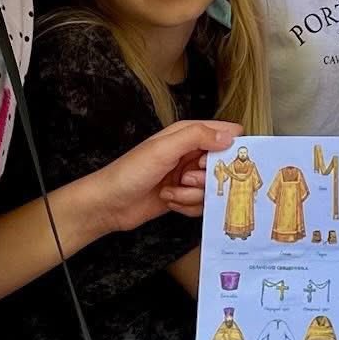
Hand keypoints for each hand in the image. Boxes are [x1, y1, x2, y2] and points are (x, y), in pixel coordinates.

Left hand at [94, 119, 237, 229]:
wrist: (108, 204)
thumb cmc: (130, 172)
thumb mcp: (163, 149)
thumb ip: (197, 136)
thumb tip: (230, 136)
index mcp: (186, 134)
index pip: (224, 134)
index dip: (228, 149)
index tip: (217, 161)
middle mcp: (189, 154)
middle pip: (221, 166)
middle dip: (207, 177)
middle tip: (186, 178)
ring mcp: (187, 176)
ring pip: (212, 187)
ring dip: (192, 194)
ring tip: (171, 191)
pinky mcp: (184, 196)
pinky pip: (202, 203)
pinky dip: (187, 205)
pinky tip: (170, 201)